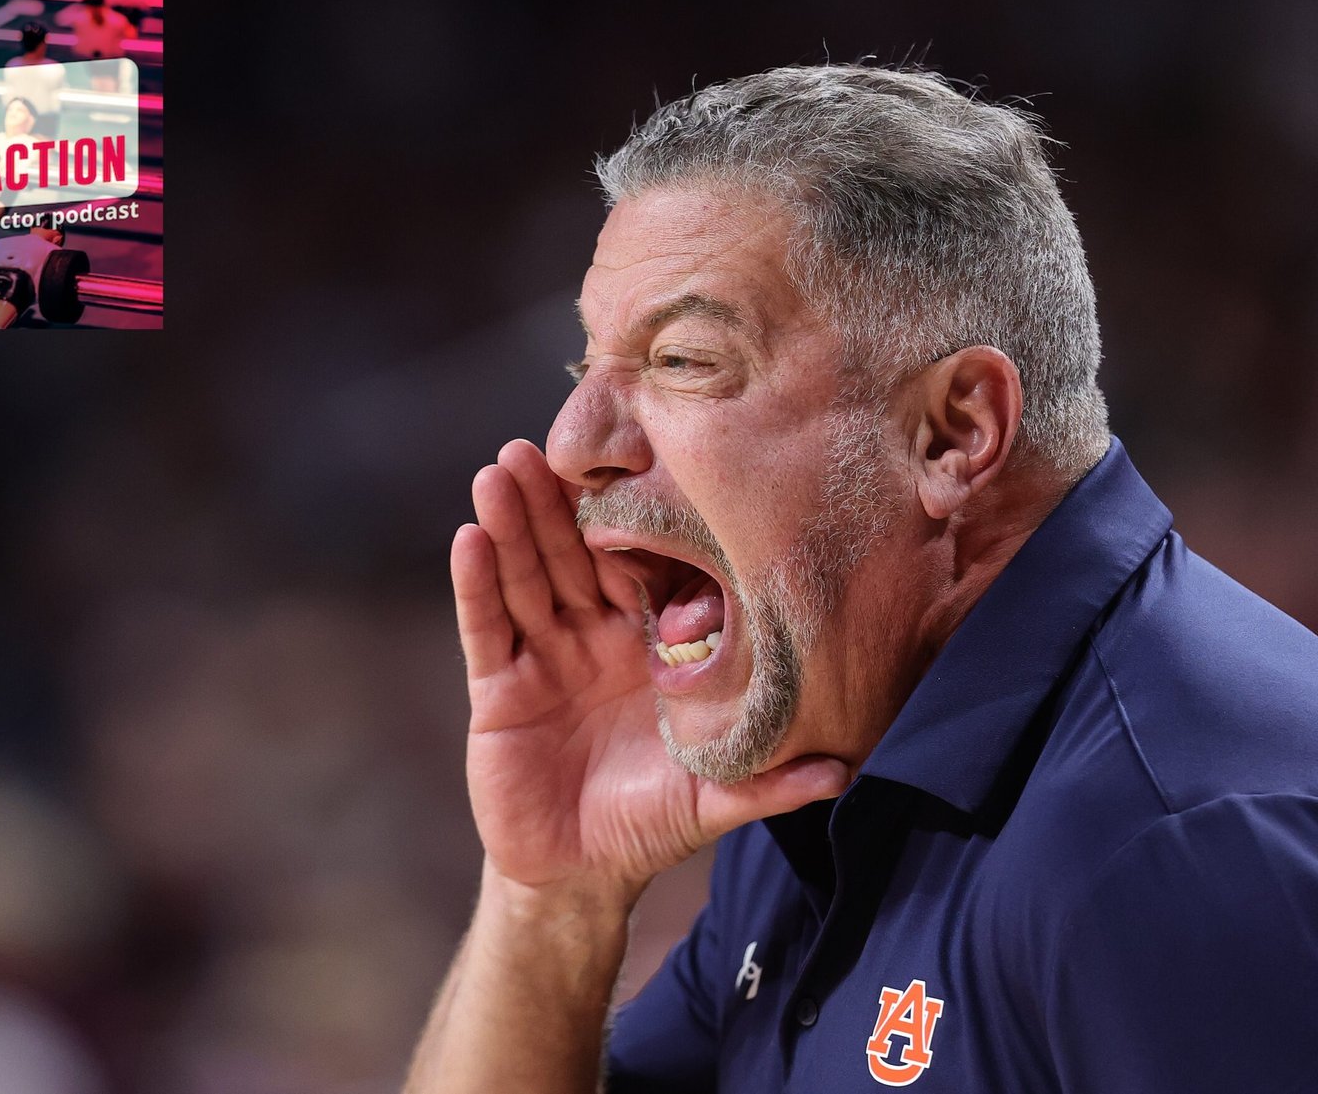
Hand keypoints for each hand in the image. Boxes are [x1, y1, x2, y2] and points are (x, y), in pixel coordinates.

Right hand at [453, 440, 847, 900]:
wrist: (577, 874)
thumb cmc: (648, 825)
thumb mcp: (710, 799)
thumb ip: (768, 783)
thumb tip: (847, 770)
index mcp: (650, 648)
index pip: (639, 571)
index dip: (632, 523)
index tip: (632, 466)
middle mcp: (595, 639)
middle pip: (573, 558)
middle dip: (555, 504)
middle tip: (541, 443)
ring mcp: (545, 658)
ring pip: (527, 579)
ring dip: (512, 525)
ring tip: (500, 469)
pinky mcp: (498, 689)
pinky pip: (487, 629)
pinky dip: (478, 585)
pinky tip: (470, 537)